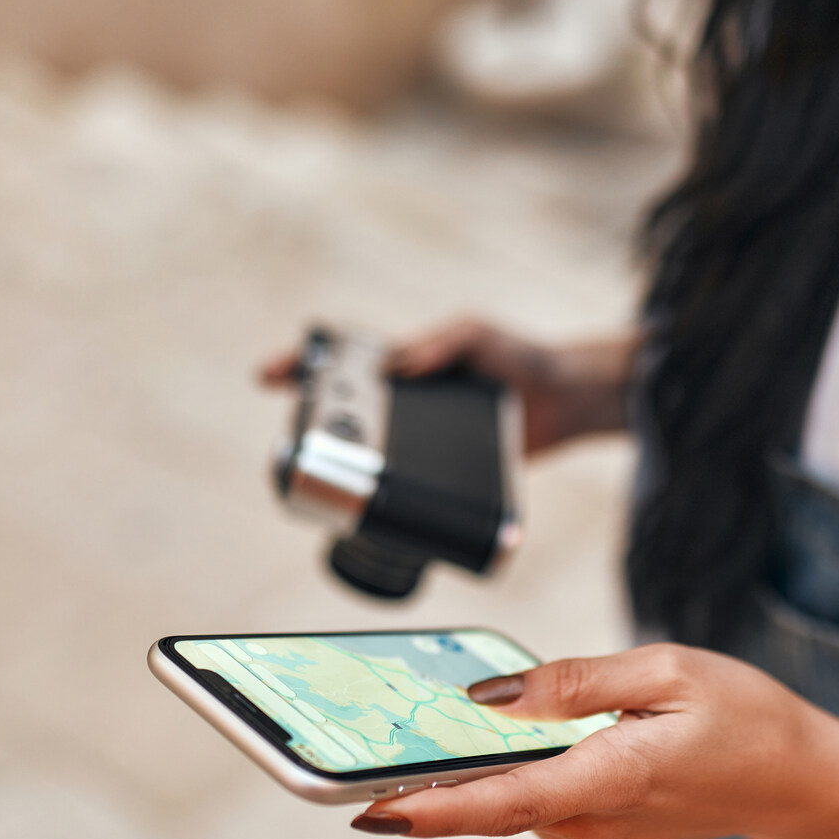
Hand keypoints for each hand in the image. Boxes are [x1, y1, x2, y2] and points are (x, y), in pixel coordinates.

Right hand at [257, 318, 635, 454]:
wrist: (566, 401)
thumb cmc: (521, 357)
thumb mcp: (477, 336)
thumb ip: (438, 344)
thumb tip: (394, 365)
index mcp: (406, 360)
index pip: (343, 360)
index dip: (302, 365)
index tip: (272, 375)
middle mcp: (406, 399)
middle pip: (344, 409)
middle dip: (312, 417)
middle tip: (296, 430)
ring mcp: (421, 437)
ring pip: (369, 448)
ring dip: (344, 458)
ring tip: (326, 465)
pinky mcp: (442, 470)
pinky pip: (407, 482)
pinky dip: (386, 491)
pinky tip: (373, 502)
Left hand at [347, 644, 838, 838]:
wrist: (793, 776)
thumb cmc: (741, 714)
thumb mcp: (665, 667)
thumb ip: (573, 682)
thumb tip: (492, 699)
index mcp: (615, 778)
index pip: (505, 802)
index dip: (433, 808)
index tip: (372, 808)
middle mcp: (598, 826)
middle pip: (499, 794)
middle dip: (460, 757)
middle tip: (424, 715)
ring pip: (518, 795)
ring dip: (512, 754)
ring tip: (564, 710)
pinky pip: (540, 803)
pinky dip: (537, 770)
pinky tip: (576, 738)